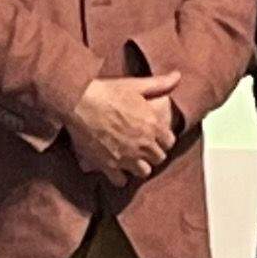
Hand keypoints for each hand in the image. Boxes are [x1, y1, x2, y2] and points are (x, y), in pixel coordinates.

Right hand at [64, 73, 182, 185]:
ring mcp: (126, 157)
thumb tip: (177, 76)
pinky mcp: (108, 165)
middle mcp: (143, 144)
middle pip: (158, 158)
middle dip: (153, 153)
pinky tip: (116, 168)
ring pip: (143, 172)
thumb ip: (159, 83)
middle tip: (143, 147)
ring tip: (132, 159)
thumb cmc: (106, 93)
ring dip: (139, 166)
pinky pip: (121, 181)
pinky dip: (119, 177)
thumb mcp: (135, 85)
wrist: (79, 103)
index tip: (155, 137)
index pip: (170, 142)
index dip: (163, 140)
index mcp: (153, 125)